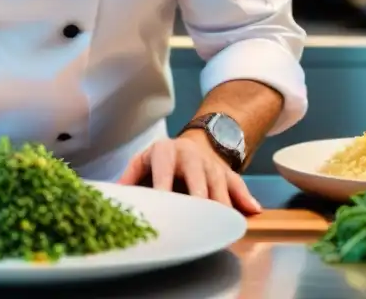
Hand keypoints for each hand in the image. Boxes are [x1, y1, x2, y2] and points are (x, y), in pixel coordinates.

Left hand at [117, 136, 261, 213]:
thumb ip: (130, 178)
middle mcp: (190, 156)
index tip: (163, 201)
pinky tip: (252, 211)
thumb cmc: (163, 159)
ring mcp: (211, 164)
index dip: (164, 185)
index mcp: (165, 151)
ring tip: (222, 223)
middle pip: (197, 175)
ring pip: (218, 183)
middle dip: (199, 194)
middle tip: (199, 215)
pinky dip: (245, 198)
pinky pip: (238, 184)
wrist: (193, 142)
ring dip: (221, 203)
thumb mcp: (143, 161)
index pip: (164, 169)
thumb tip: (113, 197)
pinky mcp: (226, 173)